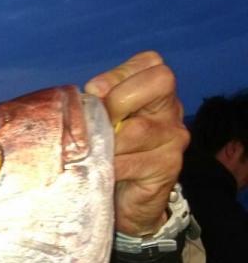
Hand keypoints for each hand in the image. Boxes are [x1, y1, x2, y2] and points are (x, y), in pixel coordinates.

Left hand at [84, 51, 188, 236]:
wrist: (126, 199)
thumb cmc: (110, 151)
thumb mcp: (103, 119)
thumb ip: (99, 102)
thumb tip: (86, 96)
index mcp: (156, 89)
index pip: (149, 62)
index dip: (117, 75)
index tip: (95, 93)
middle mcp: (172, 108)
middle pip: (159, 82)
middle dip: (119, 101)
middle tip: (100, 124)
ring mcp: (174, 137)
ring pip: (138, 129)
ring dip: (107, 143)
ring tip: (94, 153)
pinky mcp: (169, 166)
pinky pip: (134, 162)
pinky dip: (111, 167)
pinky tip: (103, 171)